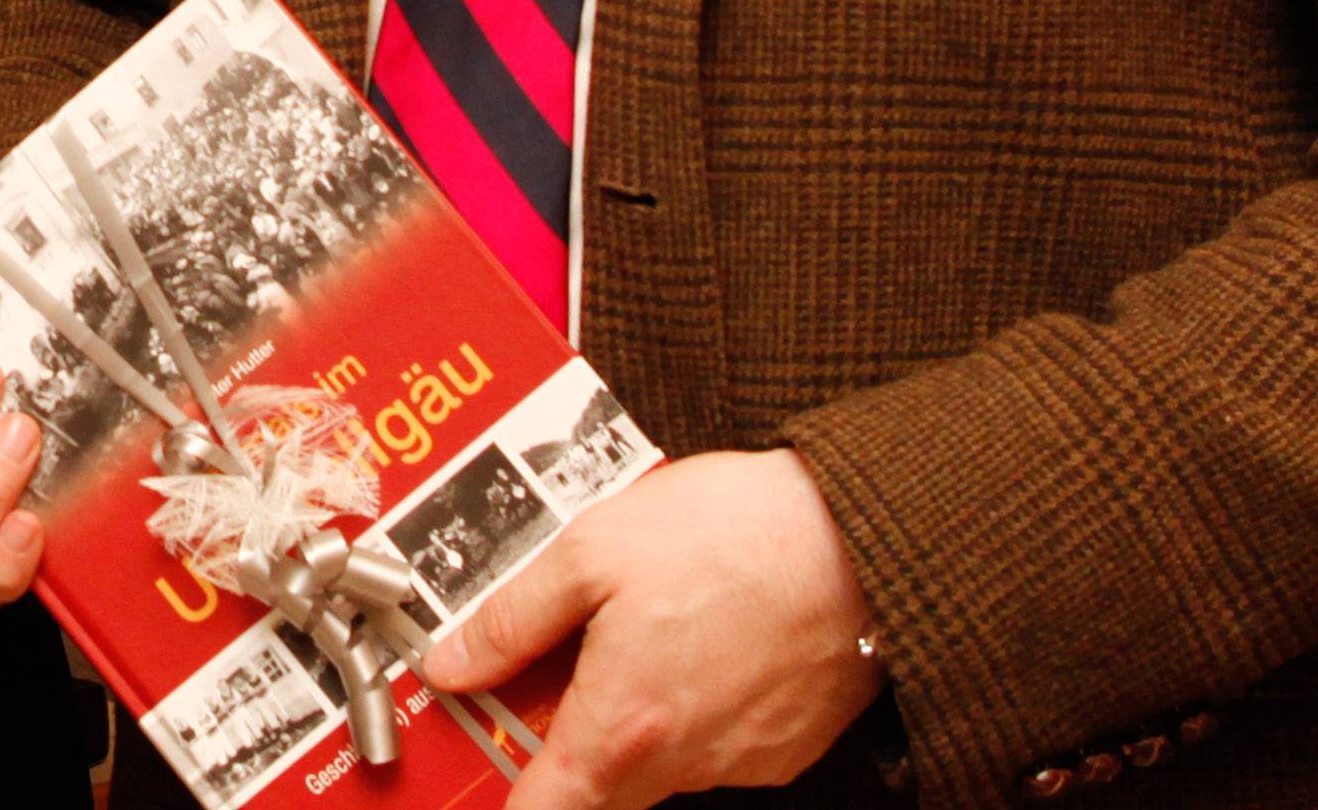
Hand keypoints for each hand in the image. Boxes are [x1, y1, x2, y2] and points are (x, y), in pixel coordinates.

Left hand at [420, 450, 882, 809]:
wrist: (865, 538)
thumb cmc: (734, 535)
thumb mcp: (591, 550)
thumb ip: (512, 618)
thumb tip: (452, 664)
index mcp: (624, 725)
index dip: (506, 799)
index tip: (484, 773)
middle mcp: (683, 762)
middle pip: (597, 793)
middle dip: (563, 748)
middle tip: (553, 675)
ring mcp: (741, 761)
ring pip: (655, 766)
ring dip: (632, 719)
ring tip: (640, 630)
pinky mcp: (784, 748)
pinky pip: (711, 746)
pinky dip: (691, 707)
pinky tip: (698, 636)